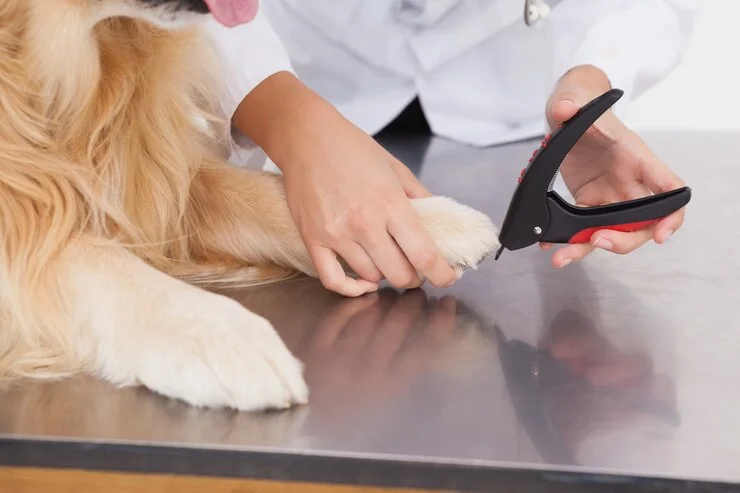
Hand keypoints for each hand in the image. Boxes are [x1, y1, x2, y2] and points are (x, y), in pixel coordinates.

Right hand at [234, 72, 456, 295]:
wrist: (306, 137)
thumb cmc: (352, 148)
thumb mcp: (395, 167)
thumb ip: (420, 198)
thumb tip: (438, 224)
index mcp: (389, 203)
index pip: (423, 254)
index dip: (441, 273)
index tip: (446, 277)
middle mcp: (364, 223)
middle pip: (399, 274)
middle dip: (414, 276)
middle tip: (415, 268)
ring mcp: (336, 234)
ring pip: (371, 277)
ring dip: (385, 275)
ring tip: (387, 260)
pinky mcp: (313, 240)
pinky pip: (333, 281)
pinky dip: (352, 289)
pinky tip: (363, 283)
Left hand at [542, 65, 686, 267]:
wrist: (568, 111)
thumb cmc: (583, 103)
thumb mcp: (576, 100)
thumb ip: (571, 104)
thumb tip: (564, 108)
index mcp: (636, 157)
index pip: (669, 189)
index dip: (671, 215)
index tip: (660, 235)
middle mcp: (628, 181)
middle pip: (641, 222)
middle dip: (622, 240)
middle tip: (596, 242)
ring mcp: (609, 194)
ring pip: (610, 231)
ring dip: (587, 248)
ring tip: (560, 257)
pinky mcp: (588, 200)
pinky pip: (584, 227)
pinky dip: (568, 239)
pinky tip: (550, 244)